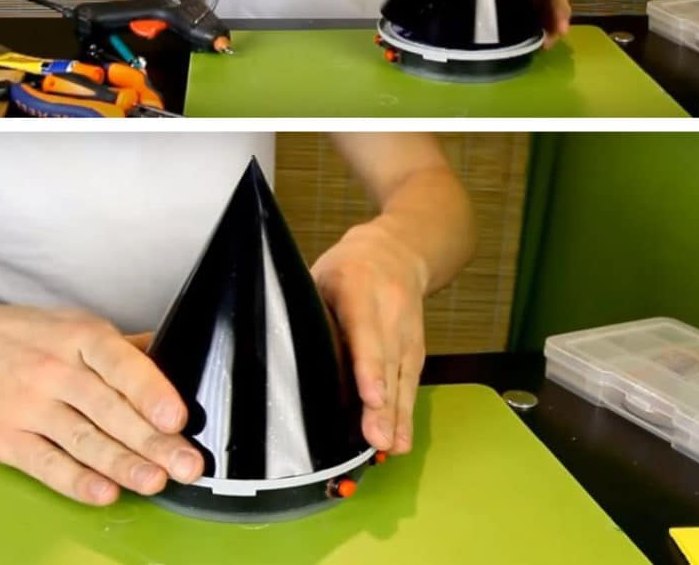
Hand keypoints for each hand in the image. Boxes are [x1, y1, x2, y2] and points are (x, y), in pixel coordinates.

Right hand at [0, 297, 202, 504]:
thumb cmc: (22, 336)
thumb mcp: (74, 326)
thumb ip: (123, 349)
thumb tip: (173, 354)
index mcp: (81, 337)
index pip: (121, 364)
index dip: (151, 392)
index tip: (176, 418)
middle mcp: (55, 370)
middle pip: (110, 410)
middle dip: (153, 442)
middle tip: (186, 464)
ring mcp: (28, 405)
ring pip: (83, 440)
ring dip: (122, 465)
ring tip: (154, 481)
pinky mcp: (3, 437)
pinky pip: (45, 462)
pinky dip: (75, 480)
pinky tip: (103, 492)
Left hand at [310, 221, 428, 454]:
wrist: (400, 250)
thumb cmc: (349, 267)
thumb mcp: (319, 276)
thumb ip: (309, 314)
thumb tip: (281, 357)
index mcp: (358, 288)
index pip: (364, 331)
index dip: (369, 366)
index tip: (370, 396)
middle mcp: (389, 311)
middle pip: (387, 361)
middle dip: (383, 404)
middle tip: (378, 440)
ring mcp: (407, 330)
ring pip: (403, 376)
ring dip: (397, 415)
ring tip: (391, 447)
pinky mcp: (417, 346)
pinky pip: (411, 381)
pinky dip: (406, 411)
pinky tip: (401, 438)